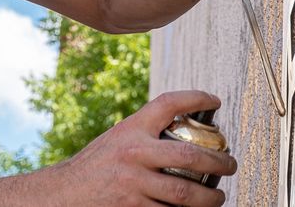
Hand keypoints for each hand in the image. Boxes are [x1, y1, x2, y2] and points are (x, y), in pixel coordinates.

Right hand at [55, 91, 236, 206]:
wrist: (64, 193)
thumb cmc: (95, 166)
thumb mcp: (118, 140)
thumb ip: (145, 136)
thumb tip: (186, 136)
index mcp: (131, 129)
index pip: (168, 103)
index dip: (196, 97)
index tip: (215, 100)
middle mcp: (133, 153)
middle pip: (188, 155)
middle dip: (218, 162)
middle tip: (230, 165)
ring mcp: (133, 184)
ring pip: (185, 193)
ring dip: (209, 198)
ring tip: (218, 196)